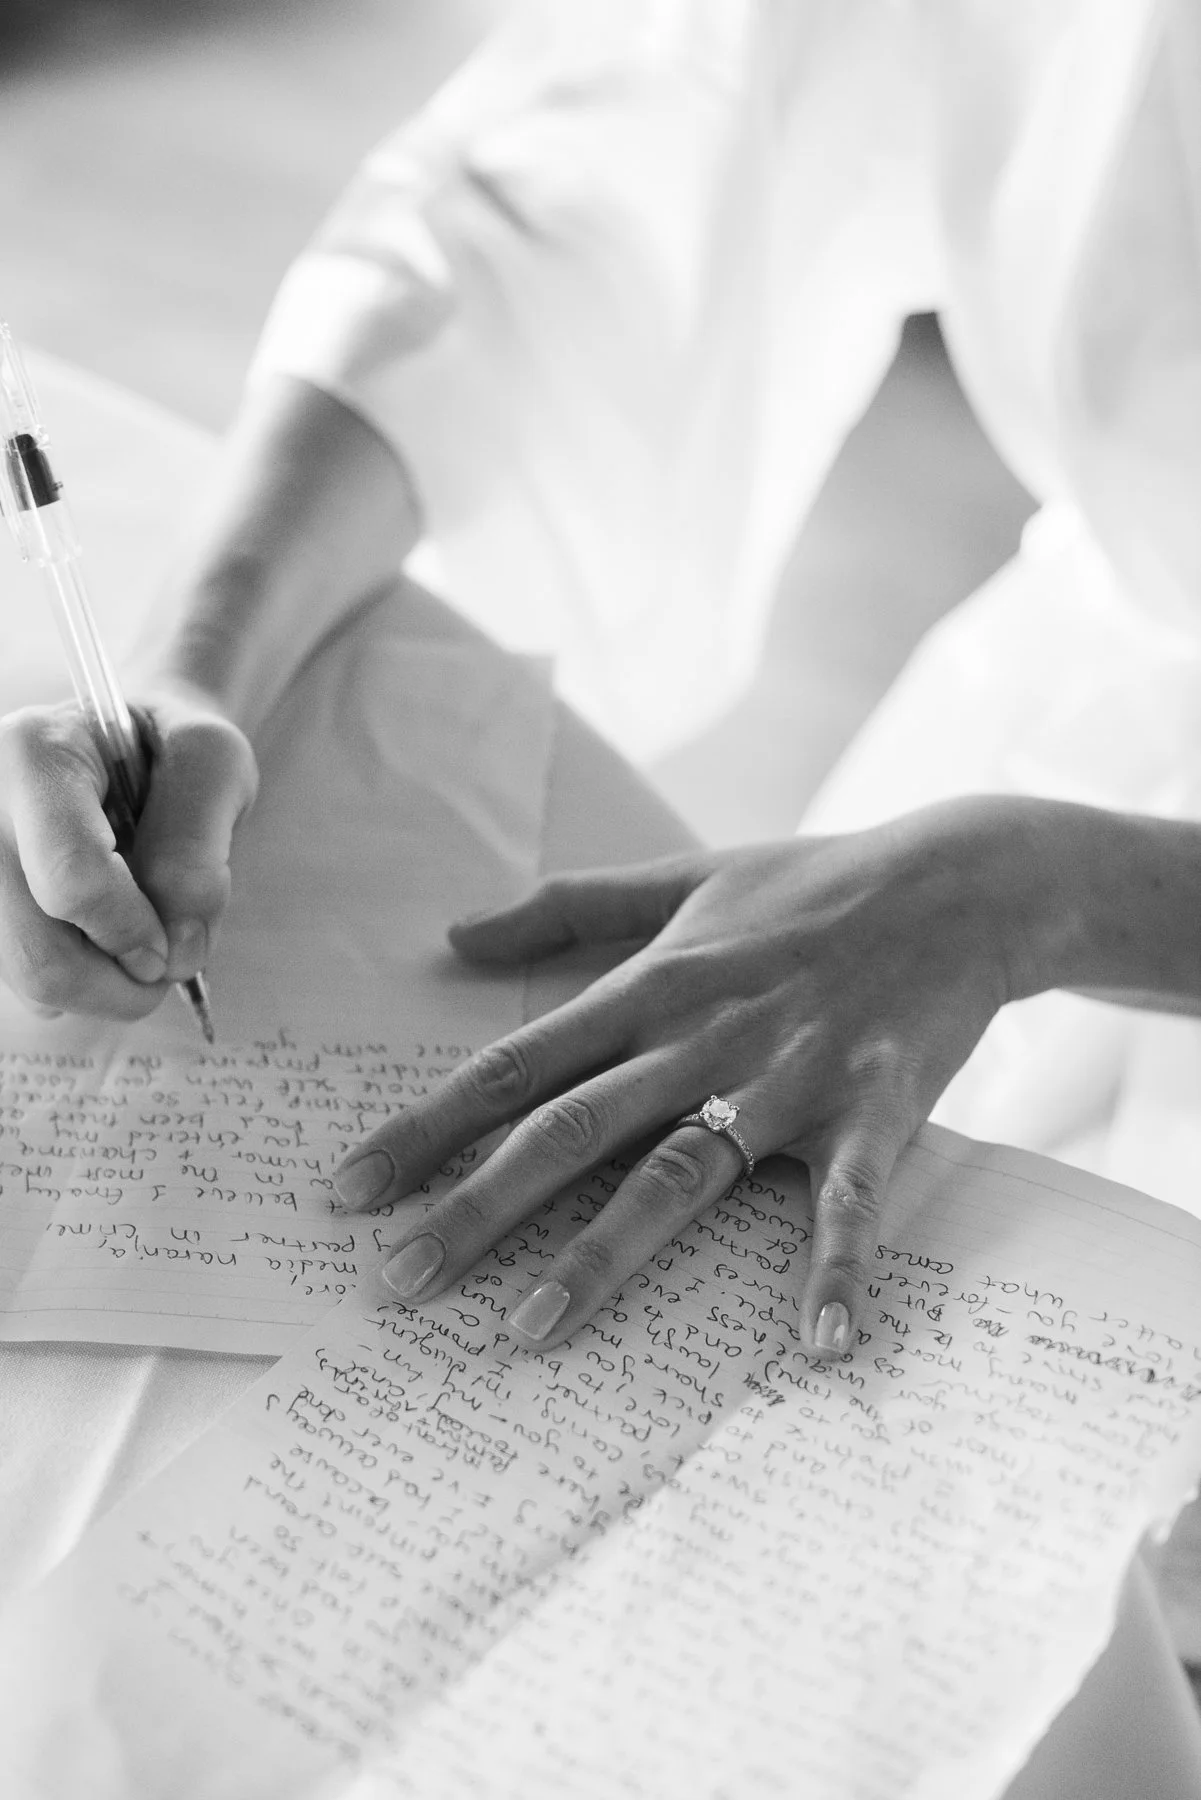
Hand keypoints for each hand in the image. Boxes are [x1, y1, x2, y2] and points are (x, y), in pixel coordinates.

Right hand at [0, 684, 256, 1019]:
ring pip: (29, 979)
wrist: (123, 743)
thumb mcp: (212, 765)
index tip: (175, 946)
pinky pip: (24, 984)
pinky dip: (77, 983)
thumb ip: (198, 851)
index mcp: (34, 755)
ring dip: (104, 986)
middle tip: (165, 965)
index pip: (72, 877)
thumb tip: (177, 951)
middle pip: (38, 954)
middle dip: (120, 984)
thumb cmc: (168, 748)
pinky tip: (98, 937)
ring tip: (137, 937)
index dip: (134, 933)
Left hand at [334, 799, 1041, 1355]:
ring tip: (528, 1333)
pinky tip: (817, 1348)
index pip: (515, 1067)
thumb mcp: (680, 877)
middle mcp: (701, 1039)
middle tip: (392, 1284)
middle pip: (569, 1132)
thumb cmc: (810, 884)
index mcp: (650, 986)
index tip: (348, 1190)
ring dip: (602, 1257)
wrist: (958, 882)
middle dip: (474, 1209)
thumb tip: (456, 935)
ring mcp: (786, 1081)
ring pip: (676, 1176)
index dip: (426, 1128)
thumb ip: (567, 908)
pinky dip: (835, 1271)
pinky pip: (848, 1203)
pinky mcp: (871, 1113)